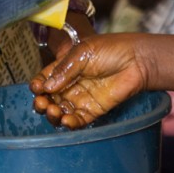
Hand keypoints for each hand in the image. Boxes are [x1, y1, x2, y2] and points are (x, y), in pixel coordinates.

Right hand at [30, 34, 147, 128]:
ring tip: (53, 111)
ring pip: (61, 111)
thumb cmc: (112, 49)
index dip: (38, 85)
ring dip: (53, 114)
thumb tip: (47, 86)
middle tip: (42, 103)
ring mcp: (82, 98)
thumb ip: (64, 69)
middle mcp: (71, 84)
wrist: (137, 60)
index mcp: (65, 67)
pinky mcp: (94, 110)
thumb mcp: (82, 53)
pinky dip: (69, 123)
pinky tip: (65, 120)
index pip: (45, 79)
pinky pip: (78, 120)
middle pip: (50, 98)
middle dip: (42, 103)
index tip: (36, 88)